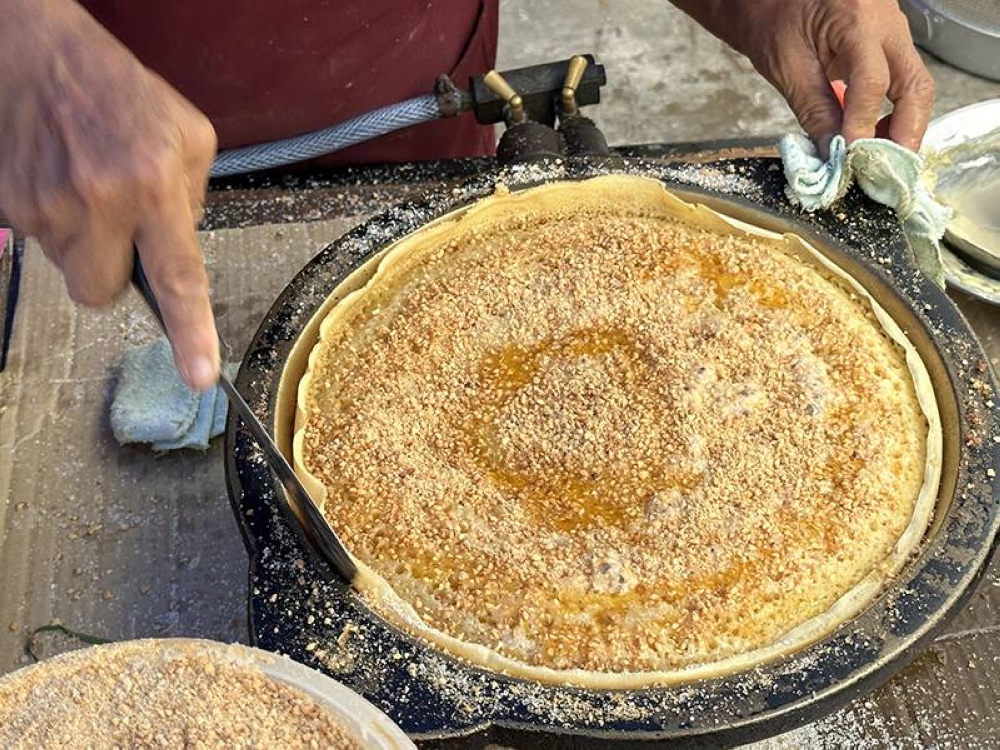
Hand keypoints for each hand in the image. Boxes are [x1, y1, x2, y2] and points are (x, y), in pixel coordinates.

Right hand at [0, 0, 219, 388]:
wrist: (37, 52)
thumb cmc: (121, 94)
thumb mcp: (189, 137)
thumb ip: (193, 201)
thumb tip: (179, 255)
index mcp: (155, 185)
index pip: (177, 276)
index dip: (190, 332)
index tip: (198, 375)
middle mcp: (99, 201)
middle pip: (100, 293)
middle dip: (112, 273)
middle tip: (118, 226)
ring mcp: (45, 206)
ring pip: (70, 269)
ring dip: (84, 242)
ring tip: (88, 185)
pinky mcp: (8, 204)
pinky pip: (39, 242)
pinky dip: (55, 221)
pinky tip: (61, 178)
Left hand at [672, 0, 934, 150]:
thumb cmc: (773, 18)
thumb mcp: (785, 65)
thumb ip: (813, 110)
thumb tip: (833, 154)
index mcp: (856, 21)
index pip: (872, 83)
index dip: (863, 127)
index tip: (851, 159)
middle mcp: (887, 24)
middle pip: (915, 86)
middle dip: (905, 133)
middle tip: (886, 171)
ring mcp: (893, 33)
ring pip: (915, 86)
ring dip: (901, 127)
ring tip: (874, 159)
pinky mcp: (889, 44)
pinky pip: (902, 82)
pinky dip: (891, 113)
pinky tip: (870, 136)